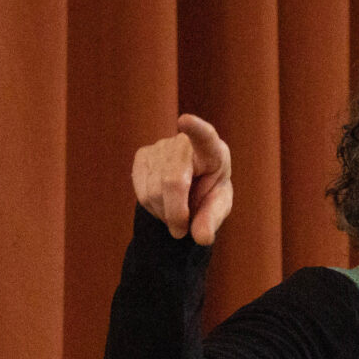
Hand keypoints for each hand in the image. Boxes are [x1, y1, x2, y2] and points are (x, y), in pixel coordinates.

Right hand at [132, 114, 233, 244]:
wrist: (188, 188)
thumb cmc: (208, 193)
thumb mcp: (217, 206)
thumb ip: (212, 219)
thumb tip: (202, 237)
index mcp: (212, 151)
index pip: (205, 137)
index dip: (195, 129)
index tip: (185, 121)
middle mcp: (184, 144)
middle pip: (172, 181)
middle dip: (176, 213)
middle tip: (181, 230)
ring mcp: (160, 147)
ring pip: (153, 191)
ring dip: (164, 213)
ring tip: (175, 211)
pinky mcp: (142, 155)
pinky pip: (140, 191)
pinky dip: (151, 207)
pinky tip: (162, 203)